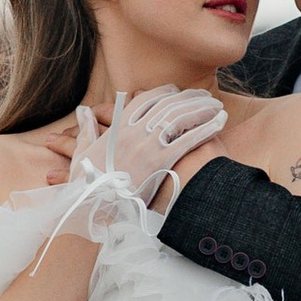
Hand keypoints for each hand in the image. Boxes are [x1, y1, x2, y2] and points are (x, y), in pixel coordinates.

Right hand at [69, 87, 226, 203]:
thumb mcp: (81, 155)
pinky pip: (188, 139)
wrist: (94, 208)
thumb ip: (85, 131)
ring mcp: (148, 146)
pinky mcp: (160, 162)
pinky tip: (220, 123)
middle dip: (190, 98)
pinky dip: (206, 128)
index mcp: (118, 128)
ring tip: (217, 107)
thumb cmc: (88, 186)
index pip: (145, 99)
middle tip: (207, 97)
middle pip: (168, 104)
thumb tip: (83, 110)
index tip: (178, 92)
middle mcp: (134, 132)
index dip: (165, 92)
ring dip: (202, 109)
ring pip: (180, 117)